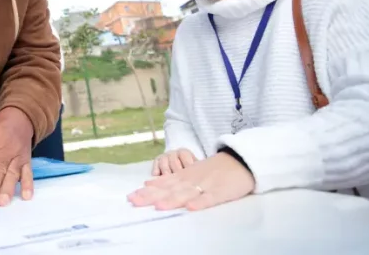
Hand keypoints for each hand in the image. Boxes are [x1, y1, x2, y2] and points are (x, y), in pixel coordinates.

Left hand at [128, 151, 254, 211]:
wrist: (238, 161)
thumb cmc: (212, 170)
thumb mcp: (188, 172)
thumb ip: (169, 180)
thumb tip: (148, 184)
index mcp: (182, 177)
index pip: (161, 185)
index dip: (146, 192)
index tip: (130, 197)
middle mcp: (190, 180)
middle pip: (169, 190)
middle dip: (152, 197)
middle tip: (135, 201)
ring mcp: (205, 185)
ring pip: (186, 193)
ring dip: (172, 200)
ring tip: (158, 207)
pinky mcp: (220, 192)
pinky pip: (209, 198)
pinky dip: (200, 203)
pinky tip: (191, 208)